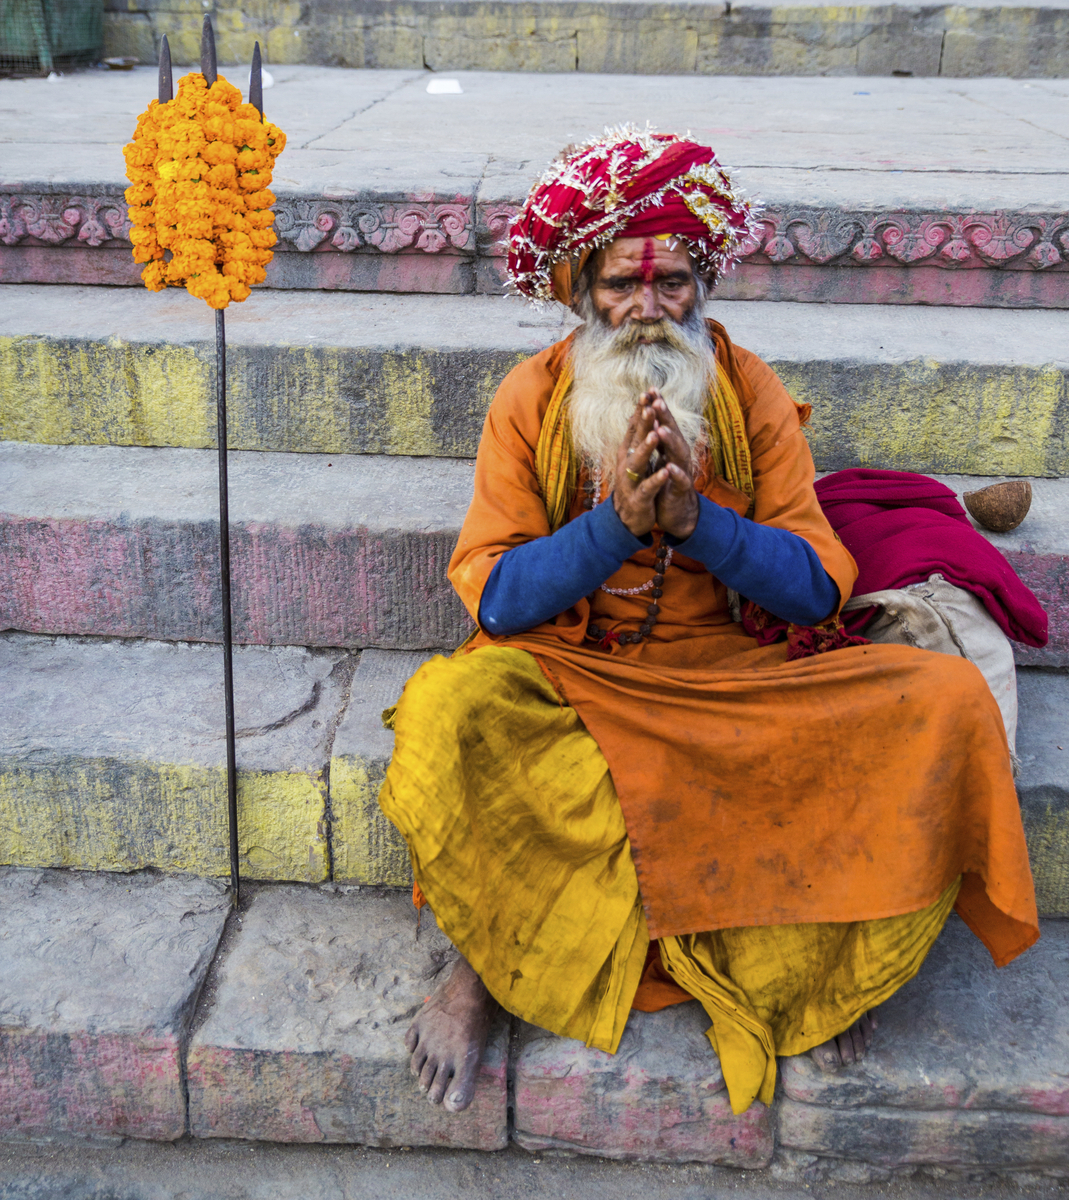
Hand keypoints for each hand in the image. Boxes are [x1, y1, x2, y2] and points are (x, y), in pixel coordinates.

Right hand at [612, 399, 669, 537]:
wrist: (626, 520)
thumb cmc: (634, 486)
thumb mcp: (634, 461)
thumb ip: (635, 440)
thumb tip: (635, 415)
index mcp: (627, 454)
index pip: (633, 428)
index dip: (640, 411)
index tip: (648, 391)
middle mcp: (626, 465)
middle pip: (635, 440)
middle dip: (643, 422)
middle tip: (650, 404)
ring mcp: (631, 482)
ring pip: (638, 462)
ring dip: (647, 448)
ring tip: (655, 433)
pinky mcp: (638, 499)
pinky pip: (648, 488)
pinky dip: (656, 479)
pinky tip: (665, 472)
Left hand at [647, 392, 698, 539]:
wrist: (676, 512)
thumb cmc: (666, 483)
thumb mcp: (659, 458)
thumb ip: (656, 440)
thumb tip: (648, 416)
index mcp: (669, 448)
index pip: (664, 423)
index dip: (658, 407)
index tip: (650, 389)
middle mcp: (678, 456)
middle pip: (673, 432)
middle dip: (665, 417)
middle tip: (657, 401)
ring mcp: (682, 471)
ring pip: (678, 453)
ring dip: (670, 441)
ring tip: (661, 430)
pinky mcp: (681, 489)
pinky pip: (680, 480)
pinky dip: (675, 473)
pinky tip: (669, 467)